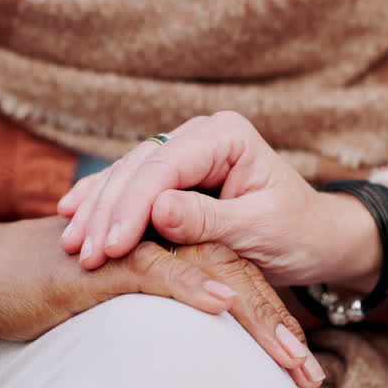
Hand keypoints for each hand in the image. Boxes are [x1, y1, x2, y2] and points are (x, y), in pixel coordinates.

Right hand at [0, 210, 323, 387]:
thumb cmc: (46, 288)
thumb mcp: (117, 300)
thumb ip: (161, 307)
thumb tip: (201, 343)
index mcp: (170, 242)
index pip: (236, 276)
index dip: (271, 321)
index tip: (300, 373)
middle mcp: (161, 233)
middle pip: (236, 272)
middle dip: (276, 327)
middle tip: (307, 379)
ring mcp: (134, 240)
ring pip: (210, 268)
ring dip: (253, 316)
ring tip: (288, 361)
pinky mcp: (104, 257)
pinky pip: (156, 267)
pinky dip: (191, 285)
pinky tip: (222, 307)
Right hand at [56, 111, 379, 286]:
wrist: (317, 237)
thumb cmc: (298, 235)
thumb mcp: (257, 231)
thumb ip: (208, 220)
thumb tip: (158, 209)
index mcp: (227, 136)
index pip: (165, 166)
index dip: (133, 206)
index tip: (111, 246)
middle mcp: (202, 134)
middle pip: (139, 167)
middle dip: (107, 211)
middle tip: (81, 252)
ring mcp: (185, 150)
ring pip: (127, 174)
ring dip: (97, 210)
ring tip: (71, 245)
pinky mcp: (174, 174)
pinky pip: (130, 184)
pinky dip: (102, 203)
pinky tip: (72, 217)